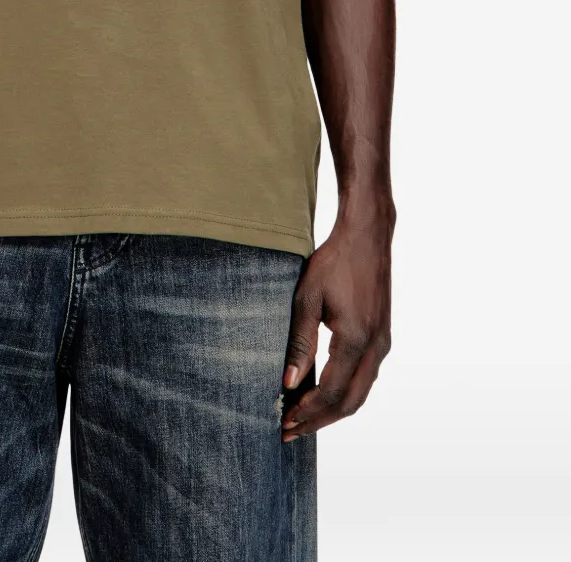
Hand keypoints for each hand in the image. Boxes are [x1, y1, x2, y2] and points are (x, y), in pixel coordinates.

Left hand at [281, 200, 393, 441]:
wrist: (367, 236)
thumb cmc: (334, 261)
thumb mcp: (308, 298)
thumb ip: (300, 341)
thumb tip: (288, 381)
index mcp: (356, 339)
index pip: (330, 392)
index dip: (307, 411)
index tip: (283, 421)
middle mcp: (375, 348)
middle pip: (349, 403)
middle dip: (319, 420)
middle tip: (290, 430)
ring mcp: (383, 344)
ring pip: (360, 393)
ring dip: (332, 410)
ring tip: (302, 417)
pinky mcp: (383, 337)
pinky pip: (365, 377)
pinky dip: (344, 393)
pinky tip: (322, 392)